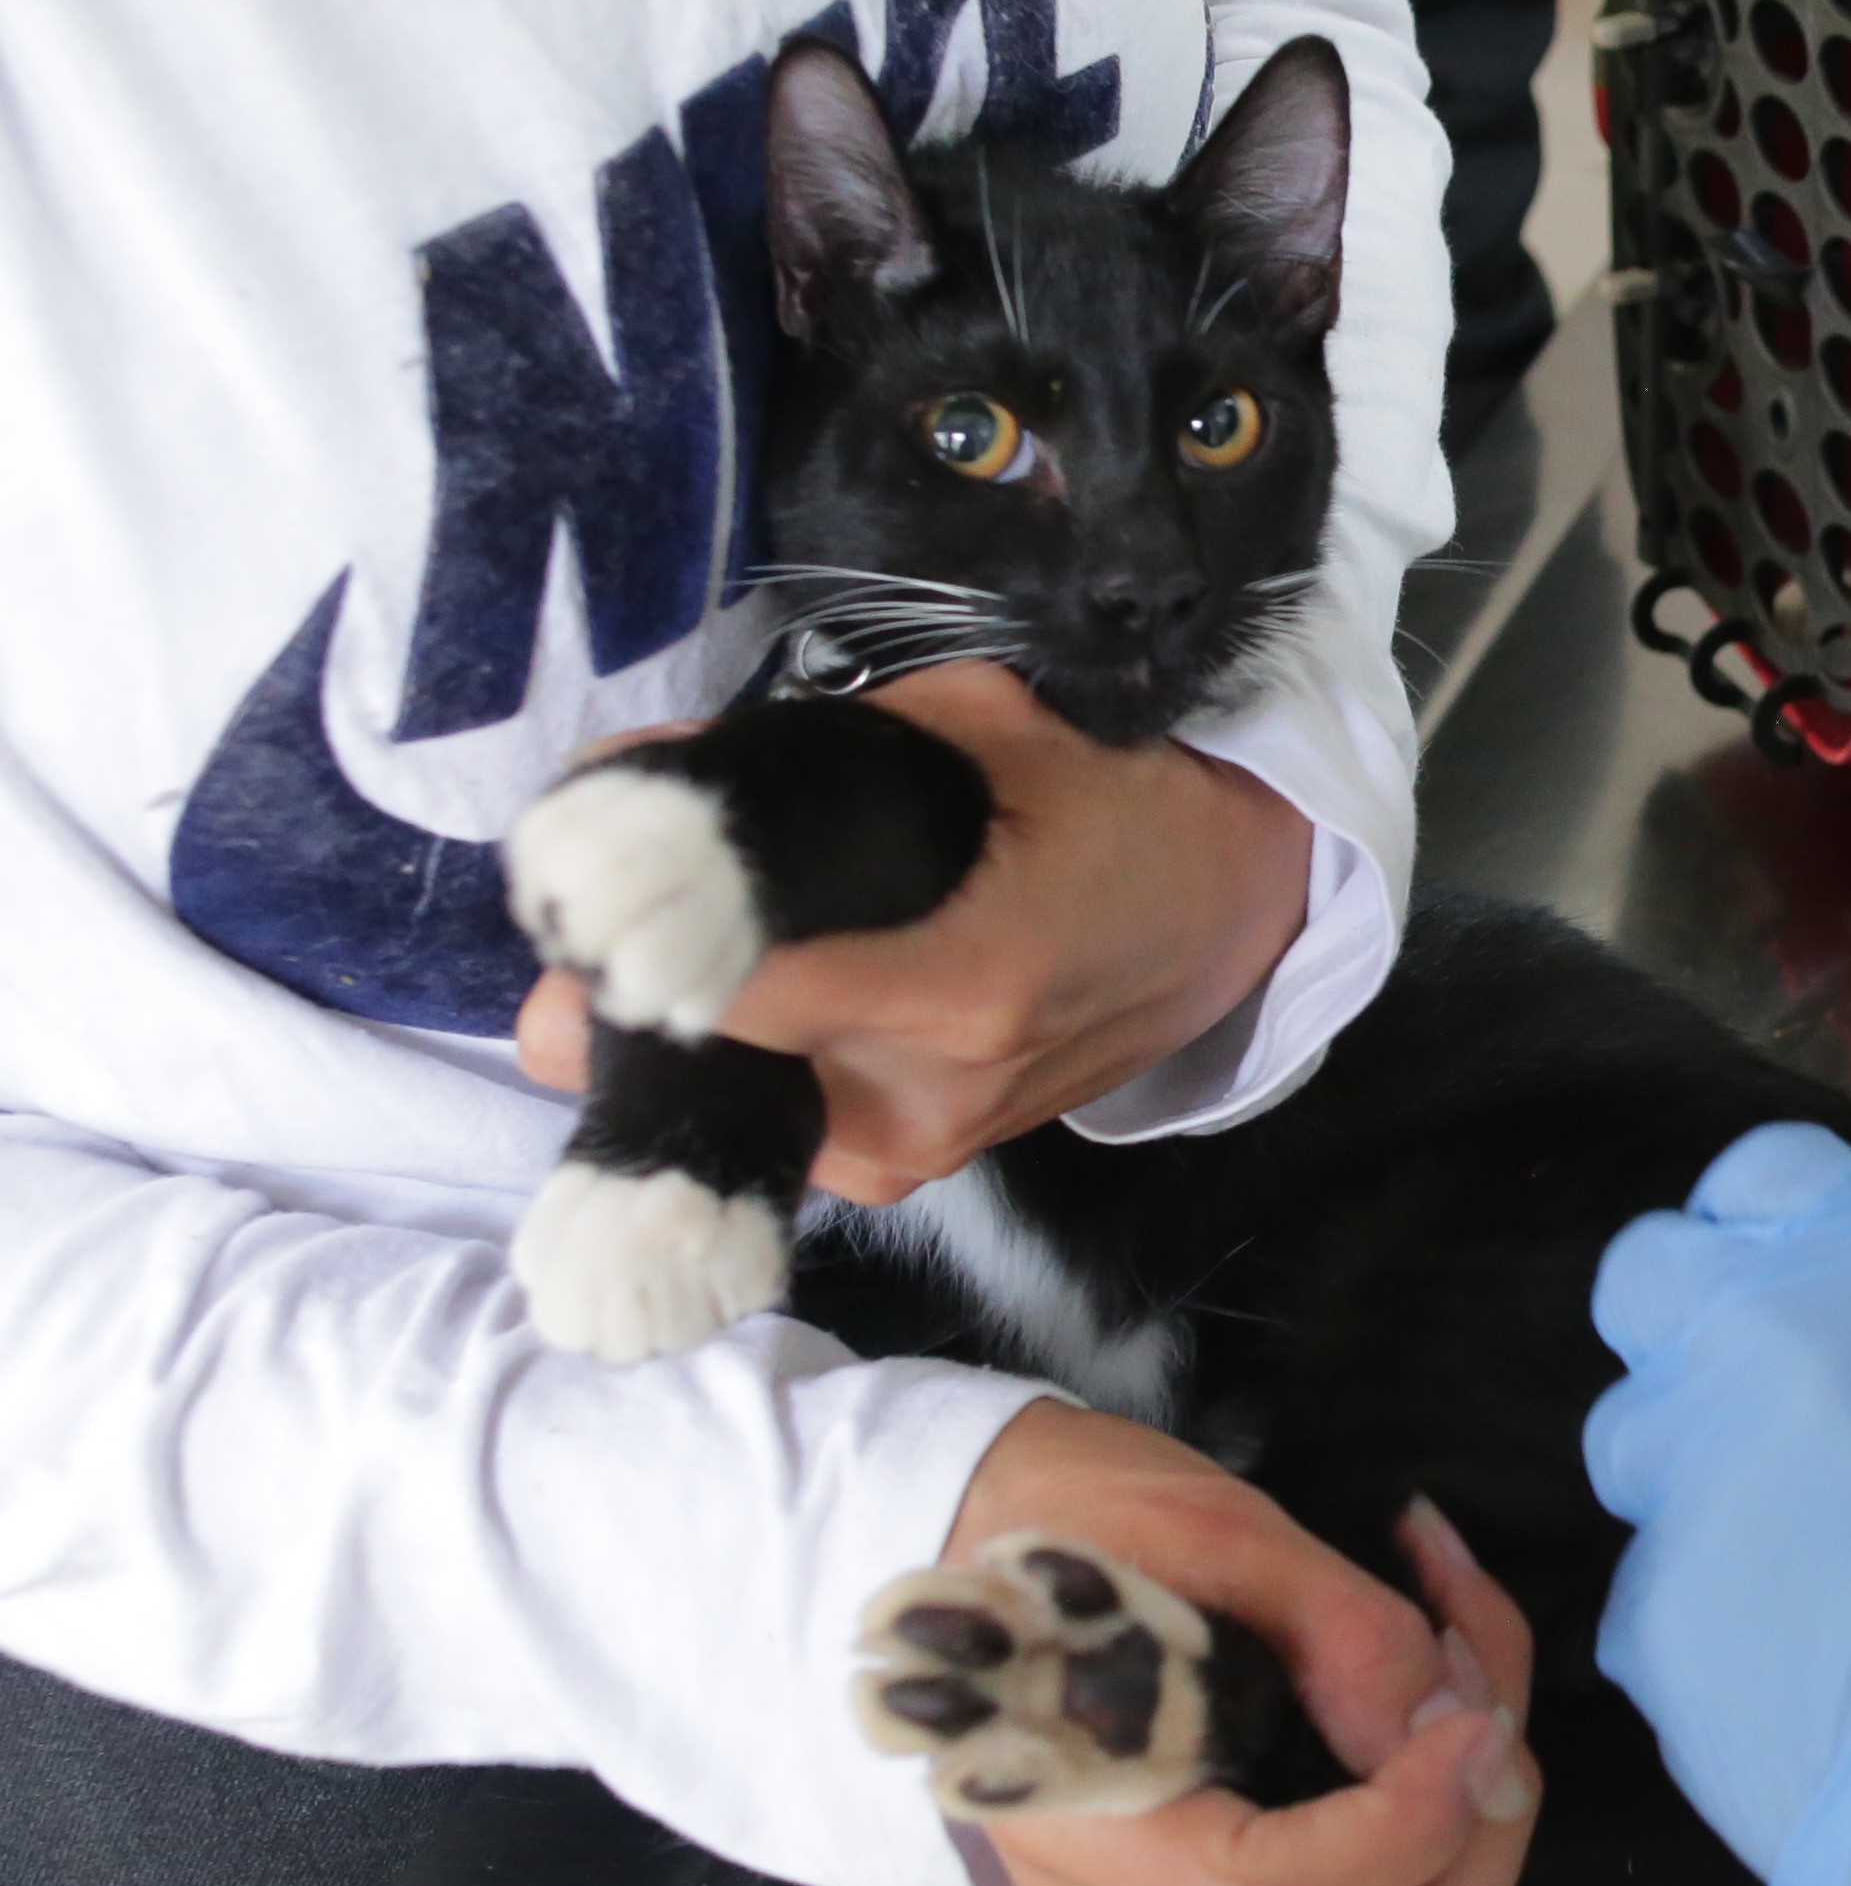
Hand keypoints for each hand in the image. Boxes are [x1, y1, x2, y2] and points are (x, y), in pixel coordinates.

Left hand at [513, 663, 1312, 1202]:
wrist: (1243, 908)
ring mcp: (923, 1148)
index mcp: (957, 989)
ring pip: (724, 1103)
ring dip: (669, 1030)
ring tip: (664, 938)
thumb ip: (809, 749)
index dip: (618, 936)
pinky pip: (778, 1116)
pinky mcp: (919, 1163)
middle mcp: (928, 1097)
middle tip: (594, 901)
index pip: (721, 997)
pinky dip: (737, 1058)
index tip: (572, 877)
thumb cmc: (1129, 801)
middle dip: (616, 989)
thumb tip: (638, 770)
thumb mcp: (984, 723)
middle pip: (696, 1069)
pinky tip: (741, 988)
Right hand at [946, 1401, 1541, 1885]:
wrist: (982, 1528)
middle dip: (1471, 1829)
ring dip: (1467, 1807)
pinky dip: (1428, 1799)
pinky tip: (1426, 1680)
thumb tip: (1453, 1739)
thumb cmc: (1073, 1514)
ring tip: (1455, 1640)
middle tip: (1473, 1663)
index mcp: (1083, 1830)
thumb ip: (1342, 1639)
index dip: (1406, 1832)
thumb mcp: (1213, 1534)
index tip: (1474, 1720)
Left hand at [1581, 1126, 1850, 1885]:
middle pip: (1648, 1279)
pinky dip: (1707, 1621)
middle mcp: (1756, 1338)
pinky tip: (1794, 1668)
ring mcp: (1685, 1470)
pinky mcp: (1646, 1602)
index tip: (1785, 1286)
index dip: (1768, 1235)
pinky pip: (1652, 1588)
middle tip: (1756, 1418)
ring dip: (1692, 1486)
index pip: (1759, 1177)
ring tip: (1796, 1570)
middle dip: (1686, 1335)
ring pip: (1634, 1443)